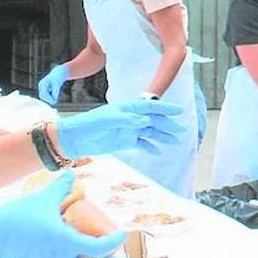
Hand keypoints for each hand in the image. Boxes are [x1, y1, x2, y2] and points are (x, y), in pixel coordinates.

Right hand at [0, 171, 126, 257]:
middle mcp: (57, 257)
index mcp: (64, 242)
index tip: (121, 234)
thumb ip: (60, 186)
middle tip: (111, 255)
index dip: (113, 243)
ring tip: (92, 249)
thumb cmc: (16, 216)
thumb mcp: (42, 197)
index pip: (97, 250)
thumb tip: (72, 171)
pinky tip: (68, 244)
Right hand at [38, 64, 69, 104]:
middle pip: (42, 96)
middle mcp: (41, 85)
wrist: (59, 72)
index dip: (48, 99)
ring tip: (55, 99)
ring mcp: (42, 87)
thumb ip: (56, 91)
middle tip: (55, 101)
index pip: (43, 94)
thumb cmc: (59, 77)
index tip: (55, 101)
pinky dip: (50, 97)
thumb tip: (54, 99)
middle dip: (48, 100)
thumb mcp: (58, 83)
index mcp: (42, 83)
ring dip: (49, 99)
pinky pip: (46, 96)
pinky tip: (55, 96)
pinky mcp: (45, 89)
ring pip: (43, 96)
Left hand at [55, 100, 185, 157]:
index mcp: (127, 108)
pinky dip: (150, 147)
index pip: (150, 107)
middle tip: (182, 129)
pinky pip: (141, 144)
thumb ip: (128, 120)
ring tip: (176, 141)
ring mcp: (128, 130)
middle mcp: (130, 118)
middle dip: (168, 124)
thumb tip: (146, 121)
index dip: (165, 108)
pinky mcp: (124, 142)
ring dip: (163, 136)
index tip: (179, 110)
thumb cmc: (89, 124)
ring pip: (150, 132)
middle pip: (154, 120)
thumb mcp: (108, 120)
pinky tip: (158, 151)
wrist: (75, 139)